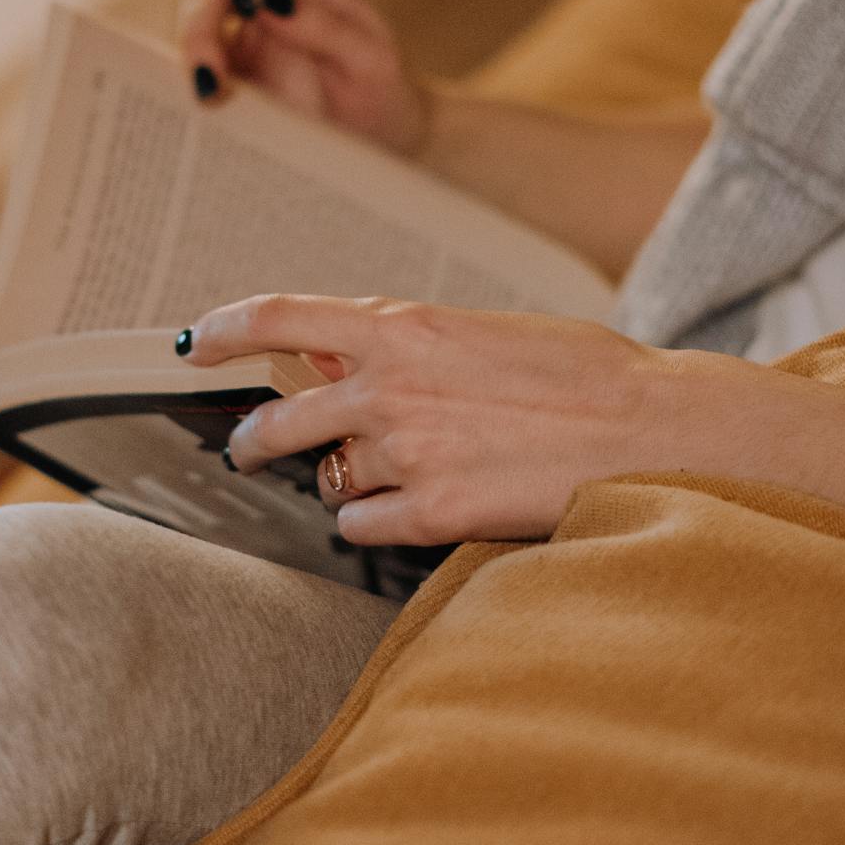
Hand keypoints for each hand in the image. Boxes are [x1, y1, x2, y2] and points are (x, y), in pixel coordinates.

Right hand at [175, 0, 428, 154]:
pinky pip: (195, 70)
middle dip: (202, 21)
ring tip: (212, 95)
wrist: (379, 139)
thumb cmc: (381, 88)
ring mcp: (240, 36)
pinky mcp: (230, 77)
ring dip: (193, 55)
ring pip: (192, 24)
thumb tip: (270, 3)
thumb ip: (325, 27)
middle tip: (214, 69)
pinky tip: (210, 108)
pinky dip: (193, 84)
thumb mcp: (372, 59)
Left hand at [181, 291, 691, 544]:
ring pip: (328, 479)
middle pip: (279, 420)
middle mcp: (388, 388)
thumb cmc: (583, 373)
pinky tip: (404, 512)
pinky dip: (371, 522)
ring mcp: (406, 454)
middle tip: (250, 449)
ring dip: (342, 482)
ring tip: (389, 477)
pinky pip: (359, 526)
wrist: (649, 428)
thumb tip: (346, 355)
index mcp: (402, 328)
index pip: (279, 318)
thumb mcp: (485, 332)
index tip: (196, 344)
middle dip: (255, 440)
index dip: (223, 331)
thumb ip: (411, 343)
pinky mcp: (431, 514)